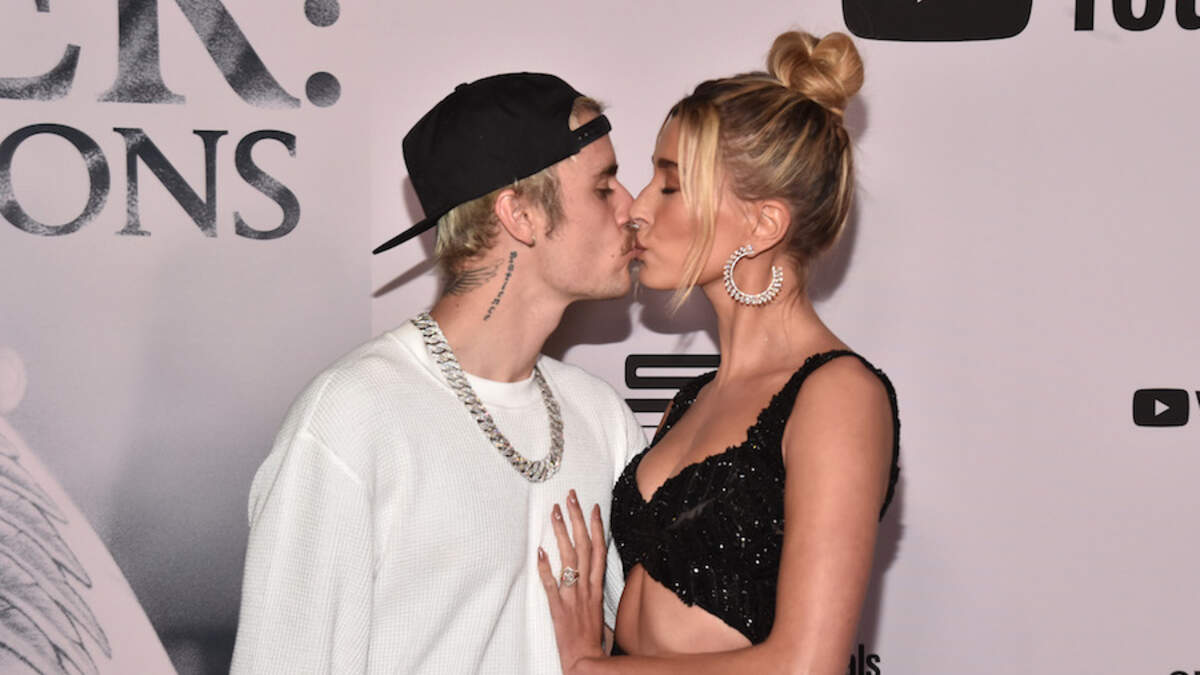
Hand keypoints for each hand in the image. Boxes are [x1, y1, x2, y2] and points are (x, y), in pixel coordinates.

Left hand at [537, 489, 606, 672]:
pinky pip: (551, 586)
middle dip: (578, 518)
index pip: (599, 549)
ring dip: (562, 533)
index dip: (596, 526)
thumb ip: (595, 590)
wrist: (587, 663)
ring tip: (555, 513)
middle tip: (571, 497)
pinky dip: (546, 569)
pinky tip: (540, 552)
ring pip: (569, 559)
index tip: (592, 506)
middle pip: (584, 546)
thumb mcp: (600, 609)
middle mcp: (587, 588)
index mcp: (597, 587)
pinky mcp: (558, 609)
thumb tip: (592, 575)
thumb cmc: (593, 639)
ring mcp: (573, 597)